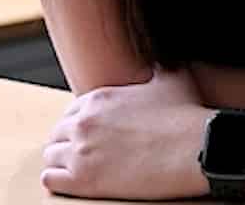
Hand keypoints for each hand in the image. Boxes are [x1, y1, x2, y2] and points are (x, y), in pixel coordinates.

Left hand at [42, 67, 212, 199]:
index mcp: (99, 99)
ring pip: (50, 156)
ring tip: (77, 168)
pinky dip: (58, 180)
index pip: (71, 112)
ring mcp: (80, 151)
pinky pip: (50, 179)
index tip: (90, 133)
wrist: (194, 148)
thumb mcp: (170, 81)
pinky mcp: (82, 180)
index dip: (79, 124)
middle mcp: (84, 123)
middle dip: (68, 143)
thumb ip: (157, 70)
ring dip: (61, 162)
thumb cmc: (185, 117)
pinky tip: (71, 181)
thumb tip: (160, 64)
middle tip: (84, 153)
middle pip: (57, 134)